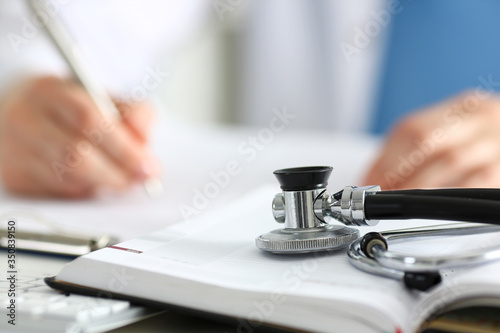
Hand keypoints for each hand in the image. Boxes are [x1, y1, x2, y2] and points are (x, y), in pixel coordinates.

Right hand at [0, 76, 159, 196]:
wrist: (22, 114)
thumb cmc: (72, 106)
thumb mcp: (103, 97)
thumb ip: (133, 117)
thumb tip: (149, 160)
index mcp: (50, 91)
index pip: (90, 120)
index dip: (124, 147)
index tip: (149, 164)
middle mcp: (25, 119)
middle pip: (77, 155)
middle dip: (118, 171)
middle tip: (142, 178)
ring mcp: (15, 150)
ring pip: (69, 178)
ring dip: (105, 182)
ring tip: (124, 179)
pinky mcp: (15, 177)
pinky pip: (60, 191)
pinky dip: (86, 189)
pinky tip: (96, 180)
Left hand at [363, 91, 499, 188]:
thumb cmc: (491, 142)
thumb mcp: (462, 131)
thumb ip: (425, 146)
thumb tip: (379, 176)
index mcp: (465, 107)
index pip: (412, 128)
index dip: (386, 157)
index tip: (369, 180)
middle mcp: (483, 119)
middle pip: (427, 140)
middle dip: (397, 171)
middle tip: (380, 193)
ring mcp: (499, 143)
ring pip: (451, 162)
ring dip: (418, 186)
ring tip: (399, 201)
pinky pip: (476, 184)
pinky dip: (448, 196)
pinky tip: (431, 205)